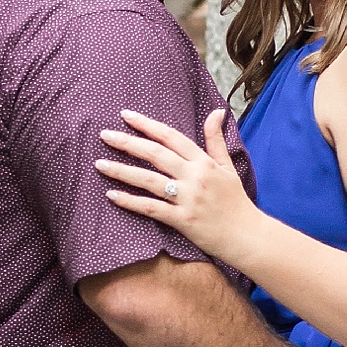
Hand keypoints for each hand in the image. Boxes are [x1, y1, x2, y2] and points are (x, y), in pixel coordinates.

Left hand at [97, 108, 254, 266]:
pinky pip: (152, 208)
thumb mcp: (227, 166)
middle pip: (155, 154)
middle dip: (128, 143)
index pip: (171, 137)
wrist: (246, 234)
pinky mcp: (183, 219)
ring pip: (149, 180)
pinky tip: (112, 195)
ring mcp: (188, 198)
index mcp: (203, 161)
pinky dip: (131, 202)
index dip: (147, 124)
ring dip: (122, 171)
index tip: (126, 115)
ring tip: (100, 164)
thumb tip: (216, 111)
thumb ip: (216, 140)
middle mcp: (194, 176)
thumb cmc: (235, 201)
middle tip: (104, 135)